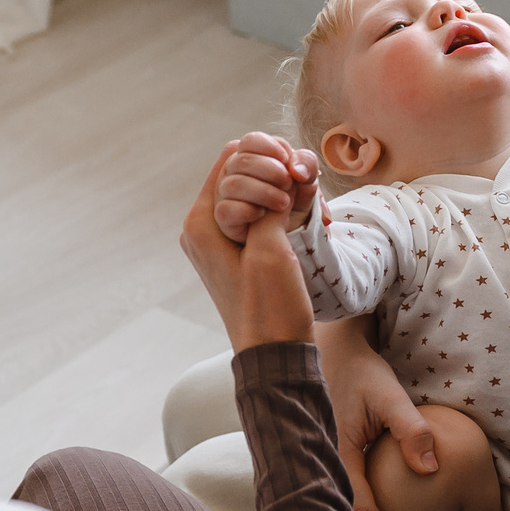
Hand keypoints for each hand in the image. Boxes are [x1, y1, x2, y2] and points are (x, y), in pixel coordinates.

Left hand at [181, 149, 316, 351]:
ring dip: (281, 192)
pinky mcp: (236, 253)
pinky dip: (279, 210)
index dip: (263, 157)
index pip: (229, 158)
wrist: (275, 354)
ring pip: (251, 192)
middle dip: (273, 174)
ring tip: (308, 204)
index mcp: (200, 223)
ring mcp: (218, 241)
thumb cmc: (269, 306)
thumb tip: (282, 171)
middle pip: (237, 172)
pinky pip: (256, 214)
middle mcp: (202, 228)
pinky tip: (302, 217)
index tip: (293, 171)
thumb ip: (270, 204)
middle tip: (304, 188)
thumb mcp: (270, 249)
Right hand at [215, 132, 319, 243]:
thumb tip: (296, 170)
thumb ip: (307, 164)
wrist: (292, 229)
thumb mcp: (307, 179)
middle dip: (270, 170)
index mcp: (251, 155)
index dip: (270, 148)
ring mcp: (225, 193)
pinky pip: (226, 209)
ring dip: (264, 192)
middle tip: (289, 183)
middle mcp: (233, 171)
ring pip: (234, 184)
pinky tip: (263, 214)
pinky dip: (248, 211)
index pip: (250, 141)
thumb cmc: (295, 198)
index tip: (288, 161)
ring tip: (284, 202)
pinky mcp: (224, 216)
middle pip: (241, 160)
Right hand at [317, 319, 434, 510]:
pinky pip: (341, 496)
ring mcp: (323, 464)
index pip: (362, 508)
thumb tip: (432, 470)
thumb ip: (411, 431)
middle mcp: (325, 465)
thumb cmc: (363, 374)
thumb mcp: (390, 396)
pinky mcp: (328, 461)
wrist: (332, 351)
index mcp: (338, 455)